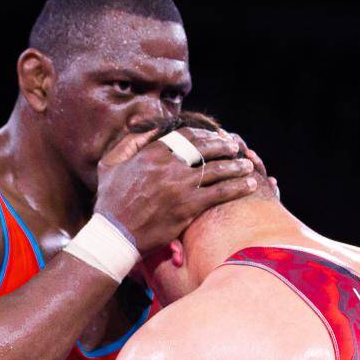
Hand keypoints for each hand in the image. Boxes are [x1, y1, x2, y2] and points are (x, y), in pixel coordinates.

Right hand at [94, 128, 259, 251]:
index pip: (186, 136)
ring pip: (216, 169)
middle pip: (205, 149)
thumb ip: (129, 142)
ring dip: (236, 166)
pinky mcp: (188, 207)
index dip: (204, 135)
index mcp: (152, 153)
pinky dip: (237, 187)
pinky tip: (250, 185)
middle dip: (224, 146)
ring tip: (248, 165)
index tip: (214, 137)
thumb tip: (144, 124)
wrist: (115, 235)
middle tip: (236, 147)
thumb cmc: (110, 201)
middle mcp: (168, 165)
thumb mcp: (110, 164)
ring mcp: (180, 186)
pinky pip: (219, 193)